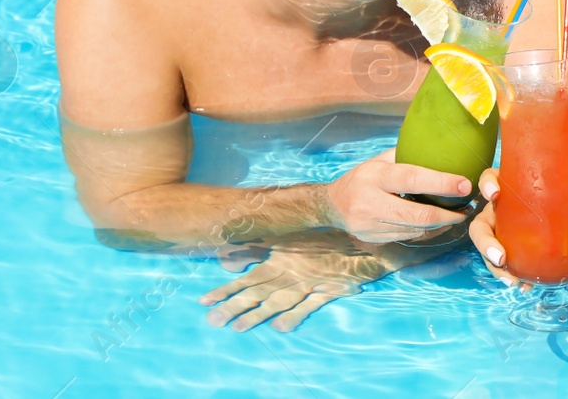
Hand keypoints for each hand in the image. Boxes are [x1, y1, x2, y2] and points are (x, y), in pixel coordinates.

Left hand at [200, 238, 394, 332]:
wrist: (364, 241)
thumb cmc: (326, 239)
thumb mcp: (291, 240)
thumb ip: (260, 248)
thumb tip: (228, 258)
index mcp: (281, 259)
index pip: (247, 277)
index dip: (226, 289)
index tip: (203, 302)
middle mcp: (292, 272)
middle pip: (259, 291)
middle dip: (235, 306)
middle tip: (213, 322)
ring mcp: (310, 282)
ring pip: (280, 299)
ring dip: (259, 314)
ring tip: (238, 328)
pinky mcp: (329, 290)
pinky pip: (311, 304)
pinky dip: (296, 314)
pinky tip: (280, 327)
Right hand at [322, 148, 472, 242]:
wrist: (331, 205)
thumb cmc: (363, 177)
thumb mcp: (379, 161)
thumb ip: (405, 157)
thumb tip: (440, 149)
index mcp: (375, 177)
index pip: (412, 179)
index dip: (441, 183)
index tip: (465, 185)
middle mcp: (371, 202)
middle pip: (418, 214)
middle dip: (448, 214)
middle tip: (467, 209)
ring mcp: (371, 225)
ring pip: (415, 229)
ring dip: (440, 224)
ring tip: (457, 214)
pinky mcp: (374, 239)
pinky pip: (407, 237)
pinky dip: (425, 230)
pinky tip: (436, 223)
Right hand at [468, 167, 567, 288]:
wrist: (565, 209)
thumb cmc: (564, 197)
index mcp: (511, 187)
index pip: (490, 179)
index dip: (488, 185)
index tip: (495, 194)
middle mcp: (499, 210)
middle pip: (479, 225)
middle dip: (485, 243)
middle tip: (501, 258)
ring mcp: (499, 231)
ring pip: (487, 250)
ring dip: (495, 268)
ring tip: (513, 282)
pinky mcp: (505, 248)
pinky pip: (502, 264)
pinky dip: (512, 275)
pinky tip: (525, 286)